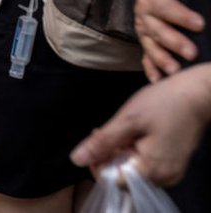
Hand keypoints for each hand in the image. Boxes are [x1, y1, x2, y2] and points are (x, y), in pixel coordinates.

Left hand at [71, 64, 210, 185]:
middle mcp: (164, 178)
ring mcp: (170, 171)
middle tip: (107, 129)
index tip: (96, 138)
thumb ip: (102, 142)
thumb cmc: (165, 103)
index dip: (98, 161)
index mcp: (152, 171)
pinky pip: (145, 163)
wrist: (197, 93)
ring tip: (122, 128)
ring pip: (132, 168)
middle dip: (109, 154)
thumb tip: (77, 160)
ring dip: (120, 151)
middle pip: (122, 175)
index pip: (112, 180)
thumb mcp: (128, 120)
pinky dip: (133, 150)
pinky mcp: (172, 162)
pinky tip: (133, 133)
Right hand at [134, 0, 203, 81]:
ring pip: (151, 47)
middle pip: (158, 30)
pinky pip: (146, 59)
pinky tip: (158, 81)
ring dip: (163, 59)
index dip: (181, 16)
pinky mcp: (146, 44)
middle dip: (175, 42)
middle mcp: (144, 16)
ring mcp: (144, 32)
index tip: (200, 24)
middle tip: (192, 53)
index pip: (165, 7)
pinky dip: (151, 70)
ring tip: (176, 71)